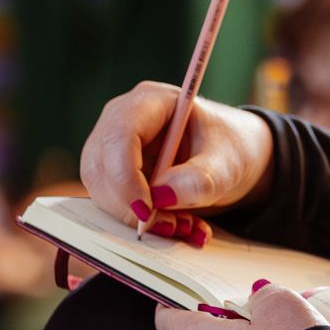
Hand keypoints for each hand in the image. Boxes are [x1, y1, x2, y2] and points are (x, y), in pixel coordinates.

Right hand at [81, 83, 274, 233]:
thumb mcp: (227, 164)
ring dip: (136, 218)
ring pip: (101, 189)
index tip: (147, 210)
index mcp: (151, 102)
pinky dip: (140, 222)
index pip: (119, 135)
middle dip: (129, 205)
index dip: (125, 176)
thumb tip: (162, 196)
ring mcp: (113, 147)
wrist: (229, 158)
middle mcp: (122, 120)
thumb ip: (201, 179)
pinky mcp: (113, 174)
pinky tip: (173, 224)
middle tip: (169, 226)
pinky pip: (112, 203)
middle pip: (100, 165)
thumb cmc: (228, 148)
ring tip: (180, 225)